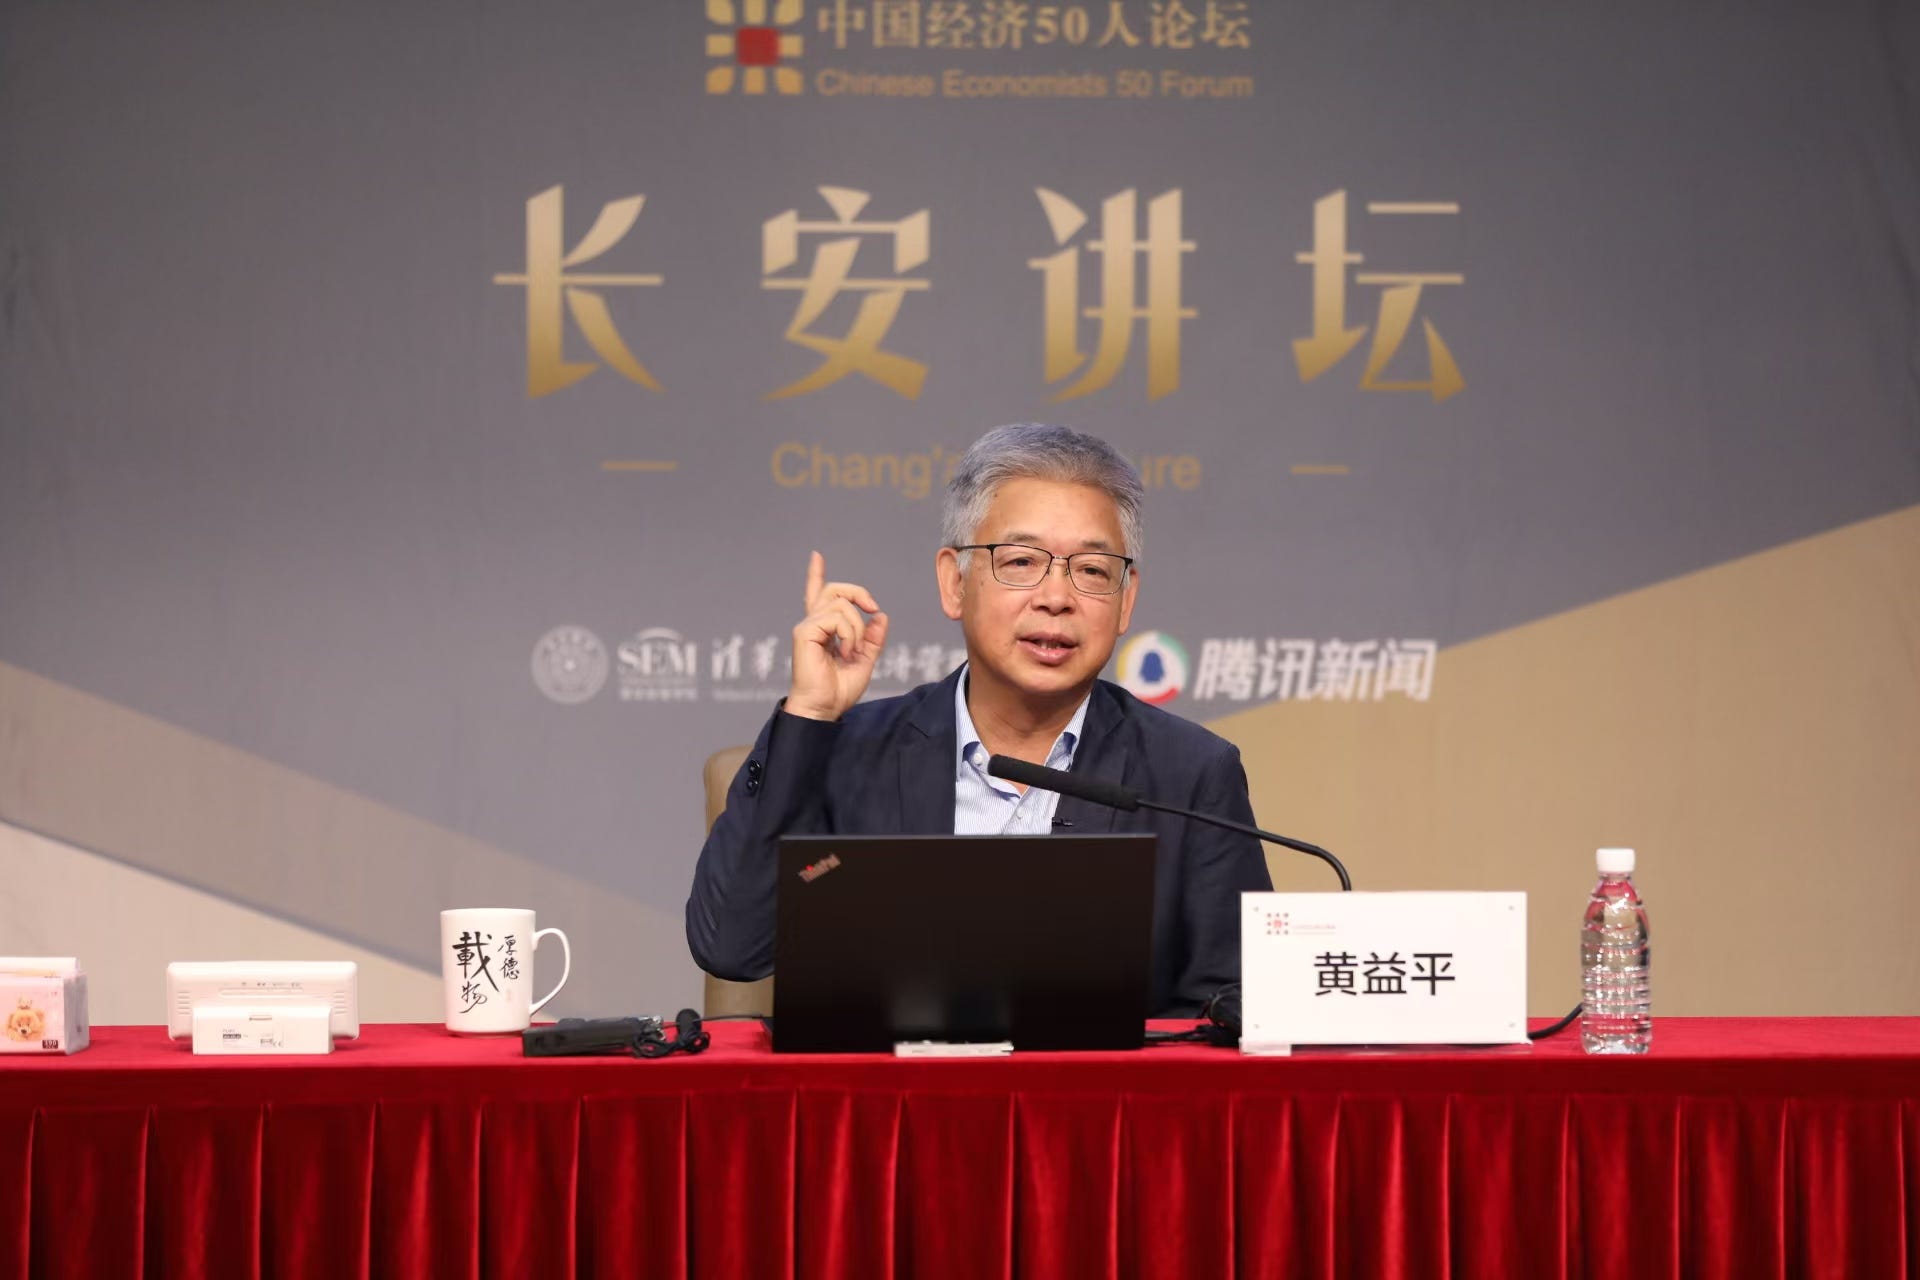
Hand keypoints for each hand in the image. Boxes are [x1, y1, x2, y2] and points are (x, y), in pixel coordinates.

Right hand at [786, 551, 888, 721]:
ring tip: (852, 652)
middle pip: (835, 590)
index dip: (816, 575)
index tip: (816, 556)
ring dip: (856, 628)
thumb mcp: (865, 661)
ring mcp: (807, 626)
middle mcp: (812, 624)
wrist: (823, 709)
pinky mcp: (804, 632)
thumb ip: (873, 639)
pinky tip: (845, 652)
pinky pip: (836, 618)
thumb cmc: (838, 690)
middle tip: (872, 608)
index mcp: (823, 629)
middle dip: (858, 592)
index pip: (818, 595)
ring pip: (841, 605)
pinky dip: (849, 634)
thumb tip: (880, 616)